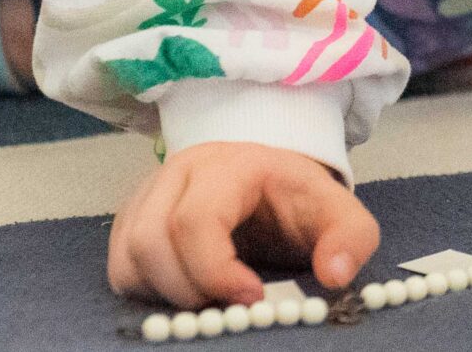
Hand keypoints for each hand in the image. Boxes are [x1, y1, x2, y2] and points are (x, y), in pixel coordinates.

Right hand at [108, 141, 378, 309]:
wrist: (274, 183)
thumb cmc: (299, 201)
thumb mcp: (340, 213)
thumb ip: (351, 239)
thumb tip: (334, 275)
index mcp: (230, 165)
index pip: (196, 220)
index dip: (215, 271)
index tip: (250, 298)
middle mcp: (180, 172)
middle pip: (151, 241)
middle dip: (189, 289)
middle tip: (227, 306)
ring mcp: (149, 194)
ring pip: (129, 256)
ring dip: (165, 293)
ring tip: (210, 299)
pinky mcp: (132, 219)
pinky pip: (120, 267)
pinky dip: (148, 292)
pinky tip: (187, 292)